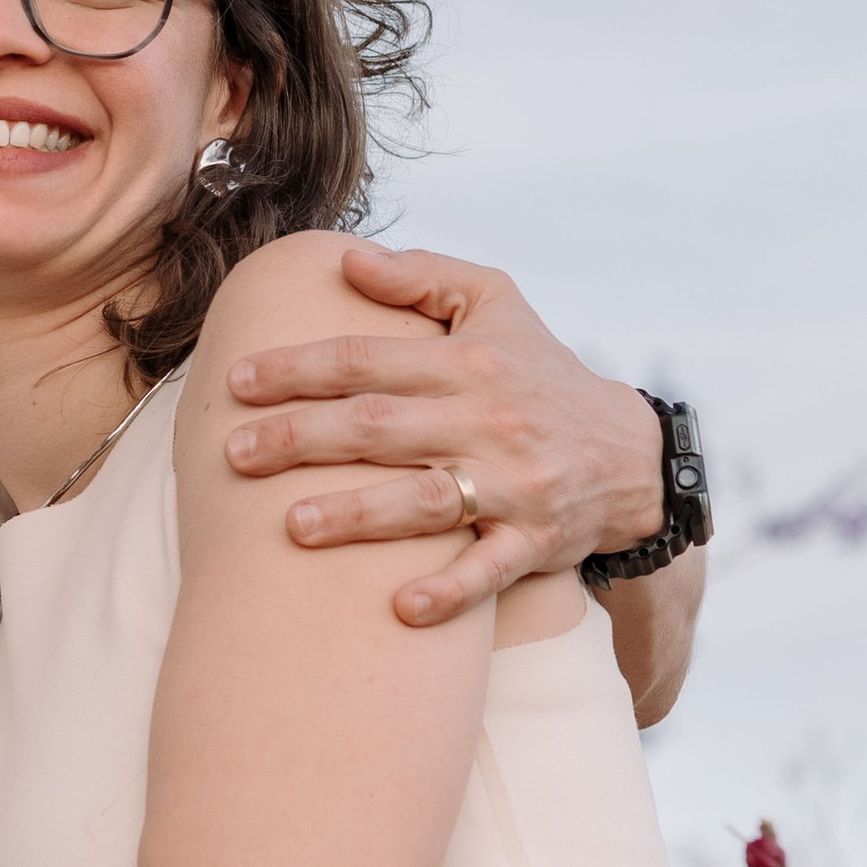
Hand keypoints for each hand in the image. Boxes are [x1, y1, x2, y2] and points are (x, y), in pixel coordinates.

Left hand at [225, 241, 664, 626]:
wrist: (631, 453)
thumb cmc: (541, 371)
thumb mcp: (495, 301)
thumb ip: (421, 274)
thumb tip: (348, 258)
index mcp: (468, 362)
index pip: (368, 361)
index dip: (299, 369)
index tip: (237, 383)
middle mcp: (488, 421)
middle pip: (381, 428)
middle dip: (303, 440)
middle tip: (235, 454)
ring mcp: (513, 485)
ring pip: (426, 501)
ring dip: (357, 516)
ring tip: (291, 527)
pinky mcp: (535, 541)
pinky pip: (489, 570)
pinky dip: (450, 591)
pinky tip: (401, 607)